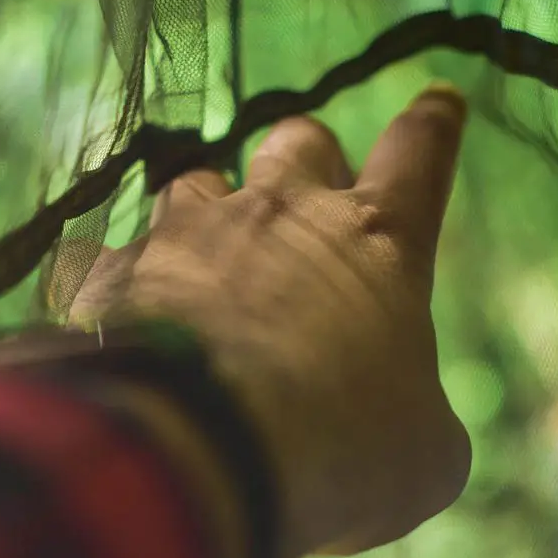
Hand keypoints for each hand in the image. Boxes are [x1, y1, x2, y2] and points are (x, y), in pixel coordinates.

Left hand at [69, 84, 471, 557]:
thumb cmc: (341, 449)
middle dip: (310, 161)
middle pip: (300, 140)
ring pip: (200, 181)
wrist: (202, 453)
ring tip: (210, 266)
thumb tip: (401, 420)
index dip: (433, 126)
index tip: (436, 103)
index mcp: (376, 242)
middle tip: (309, 204)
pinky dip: (136, 282)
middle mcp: (281, 213)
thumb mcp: (423, 451)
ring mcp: (192, 231)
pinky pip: (123, 254)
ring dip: (212, 215)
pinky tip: (134, 323)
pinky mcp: (121, 269)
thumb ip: (413, 409)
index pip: (419, 153)